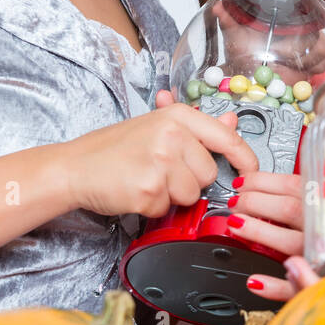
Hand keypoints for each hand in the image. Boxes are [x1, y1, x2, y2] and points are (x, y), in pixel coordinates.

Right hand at [60, 100, 257, 217]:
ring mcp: (160, 163)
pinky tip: (134, 192)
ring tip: (146, 180)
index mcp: (177, 116)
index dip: (245, 158)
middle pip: (208, 174)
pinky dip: (152, 207)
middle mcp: (172, 136)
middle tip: (160, 171)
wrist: (73, 167)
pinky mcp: (149, 190)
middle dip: (189, 181)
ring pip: (191, 195)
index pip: (227, 138)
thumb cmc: (113, 148)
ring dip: (171, 196)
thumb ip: (198, 128)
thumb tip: (233, 123)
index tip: (251, 171)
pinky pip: (167, 209)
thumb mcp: (157, 127)